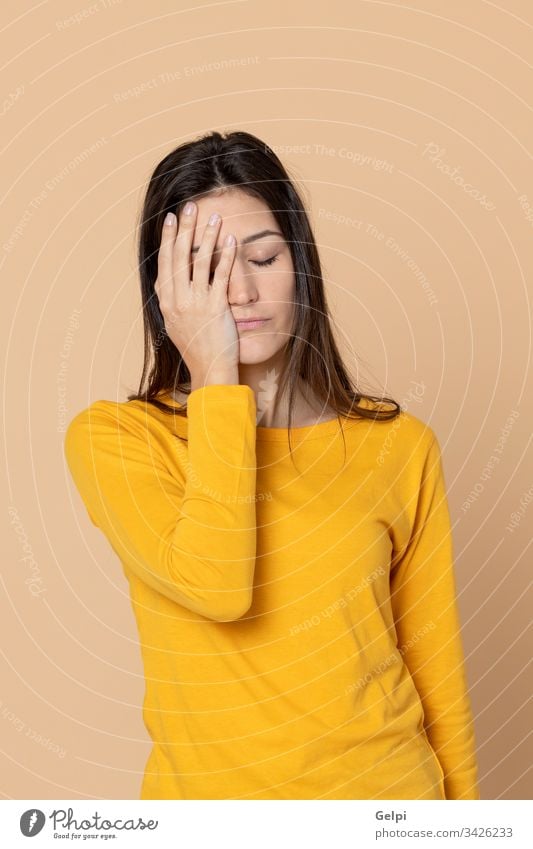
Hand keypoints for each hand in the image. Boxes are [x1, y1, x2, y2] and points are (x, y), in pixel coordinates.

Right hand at [155, 202, 239, 379]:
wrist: (209, 371)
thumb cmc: (197, 349)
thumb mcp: (176, 324)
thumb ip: (172, 301)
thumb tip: (165, 281)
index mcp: (167, 302)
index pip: (164, 262)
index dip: (168, 239)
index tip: (170, 219)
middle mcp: (177, 300)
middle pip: (178, 256)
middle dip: (185, 228)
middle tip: (190, 206)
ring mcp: (195, 304)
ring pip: (199, 262)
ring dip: (206, 236)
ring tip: (214, 217)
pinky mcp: (215, 308)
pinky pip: (220, 276)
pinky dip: (225, 256)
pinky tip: (230, 240)